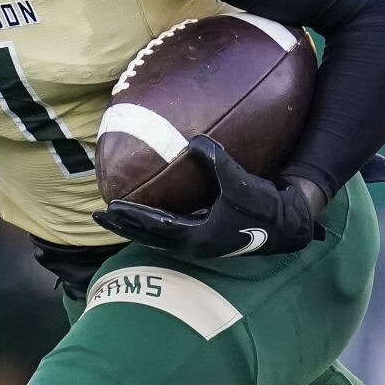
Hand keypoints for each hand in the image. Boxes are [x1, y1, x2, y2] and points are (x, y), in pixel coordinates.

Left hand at [93, 136, 318, 259]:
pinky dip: (152, 227)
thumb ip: (216, 160)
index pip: (154, 226)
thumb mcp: (239, 181)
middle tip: (97, 215)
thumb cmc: (263, 205)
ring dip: (135, 228)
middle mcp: (193, 246)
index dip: (132, 216)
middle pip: (148, 238)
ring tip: (114, 217)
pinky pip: (169, 235)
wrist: (287, 224)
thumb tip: (193, 139)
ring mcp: (198, 245)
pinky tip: (145, 216)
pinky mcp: (204, 240)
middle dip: (122, 226)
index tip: (110, 206)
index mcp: (197, 237)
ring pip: (157, 239)